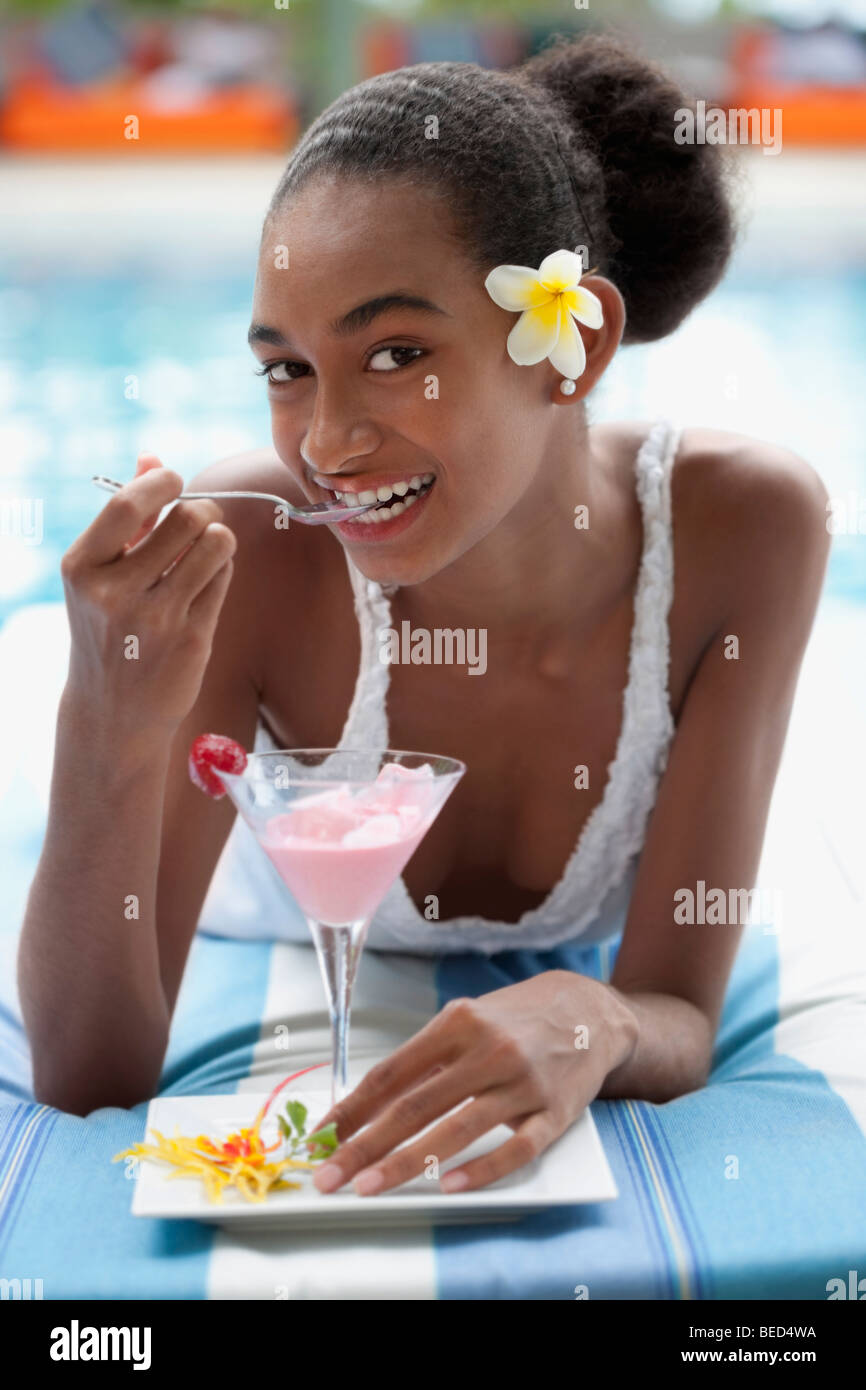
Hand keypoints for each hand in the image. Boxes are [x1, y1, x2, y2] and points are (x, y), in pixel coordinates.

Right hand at [60, 454, 236, 742]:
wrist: (113, 709)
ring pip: (216, 545)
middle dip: (203, 511)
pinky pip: (223, 579)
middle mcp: (114, 593)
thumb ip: (127, 516)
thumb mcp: (100, 574)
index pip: (128, 503)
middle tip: (201, 520)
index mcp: (82, 568)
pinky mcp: (191, 638)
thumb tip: (151, 457)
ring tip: (207, 549)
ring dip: (219, 539)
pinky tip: (204, 584)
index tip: (174, 482)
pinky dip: (221, 572)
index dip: (163, 481)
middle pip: (186, 519)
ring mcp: (155, 619)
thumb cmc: (109, 627)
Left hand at [311, 970, 637, 1195]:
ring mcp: (522, 1083)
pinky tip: (449, 1185)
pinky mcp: (554, 1113)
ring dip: (406, 1163)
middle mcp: (489, 1050)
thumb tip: (368, 1106)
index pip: (392, 1073)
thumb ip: (425, 1059)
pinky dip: (481, 1170)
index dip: (352, 1109)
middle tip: (329, 1175)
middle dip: (364, 1145)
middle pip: (415, 1105)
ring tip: (369, 1187)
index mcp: (458, 1023)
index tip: (321, 1136)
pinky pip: (515, 1148)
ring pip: (457, 1129)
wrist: (589, 1012)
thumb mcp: (467, 1020)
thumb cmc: (514, 1020)